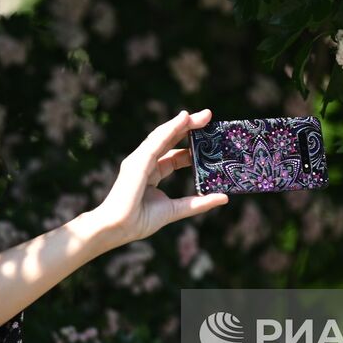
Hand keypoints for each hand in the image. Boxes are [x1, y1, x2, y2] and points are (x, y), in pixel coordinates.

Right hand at [88, 108, 229, 247]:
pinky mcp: (137, 161)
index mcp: (152, 173)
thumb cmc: (140, 221)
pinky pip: (157, 141)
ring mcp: (139, 160)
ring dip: (183, 123)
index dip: (190, 146)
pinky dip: (171, 128)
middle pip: (169, 139)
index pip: (173, 154)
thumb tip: (224, 197)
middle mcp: (145, 162)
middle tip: (208, 116)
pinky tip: (184, 120)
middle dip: (188, 127)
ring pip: (164, 135)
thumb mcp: (176, 210)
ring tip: (203, 115)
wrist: (118, 227)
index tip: (209, 138)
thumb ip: (198, 203)